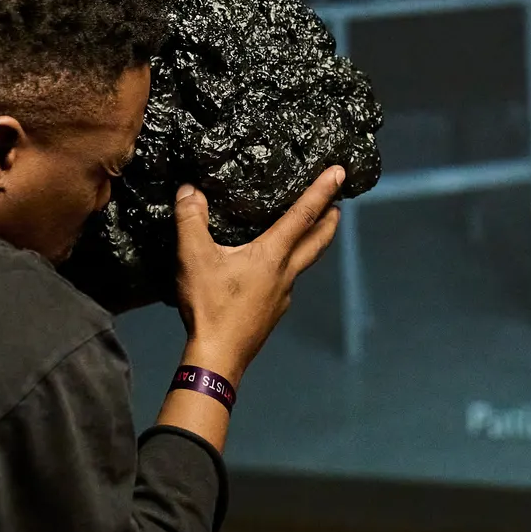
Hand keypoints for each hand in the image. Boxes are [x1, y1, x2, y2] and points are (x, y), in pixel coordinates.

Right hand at [169, 166, 344, 384]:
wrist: (218, 358)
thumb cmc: (211, 307)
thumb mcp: (194, 257)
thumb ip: (191, 220)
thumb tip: (190, 190)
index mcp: (272, 255)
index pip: (303, 215)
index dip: (322, 190)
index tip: (340, 173)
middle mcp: (285, 273)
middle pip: (316, 241)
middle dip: (329, 220)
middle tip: (340, 204)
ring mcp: (282, 296)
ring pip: (301, 263)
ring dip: (308, 245)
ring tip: (305, 233)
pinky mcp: (272, 312)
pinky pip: (284, 283)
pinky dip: (285, 268)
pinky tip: (269, 271)